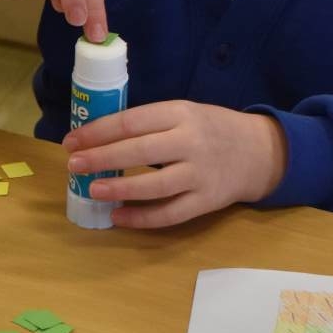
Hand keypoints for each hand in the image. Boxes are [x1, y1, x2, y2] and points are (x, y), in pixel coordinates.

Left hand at [64, 99, 287, 227]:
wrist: (260, 152)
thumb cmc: (211, 129)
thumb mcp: (184, 113)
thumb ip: (150, 124)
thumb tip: (97, 139)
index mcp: (180, 113)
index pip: (131, 121)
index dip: (97, 132)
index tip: (72, 141)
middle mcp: (191, 142)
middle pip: (139, 151)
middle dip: (101, 158)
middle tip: (74, 165)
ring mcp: (200, 174)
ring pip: (155, 186)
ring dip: (120, 190)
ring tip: (93, 190)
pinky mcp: (207, 201)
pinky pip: (170, 214)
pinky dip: (142, 219)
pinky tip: (119, 217)